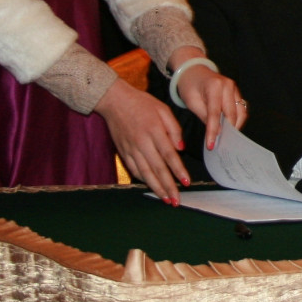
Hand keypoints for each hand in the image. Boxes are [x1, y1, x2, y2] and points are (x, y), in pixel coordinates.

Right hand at [95, 78, 189, 202]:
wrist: (115, 101)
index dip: (178, 170)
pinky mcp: (123, 152)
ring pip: (145, 173)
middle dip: (168, 186)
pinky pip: (134, 169)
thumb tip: (181, 149)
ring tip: (165, 199)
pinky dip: (143, 180)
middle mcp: (142, 143)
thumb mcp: (163, 110)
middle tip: (176, 200)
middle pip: (157, 169)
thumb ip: (174, 129)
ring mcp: (131, 149)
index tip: (186, 182)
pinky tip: (151, 186)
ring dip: (156, 188)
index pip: (169, 155)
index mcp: (154, 131)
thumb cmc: (142, 103)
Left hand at [170, 46, 246, 150]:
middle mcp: (228, 86)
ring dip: (234, 126)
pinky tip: (229, 128)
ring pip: (241, 112)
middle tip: (219, 144)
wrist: (193, 70)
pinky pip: (241, 108)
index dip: (214, 131)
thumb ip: (204, 116)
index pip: (215, 113)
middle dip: (226, 131)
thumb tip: (216, 132)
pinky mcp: (236, 92)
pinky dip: (237, 120)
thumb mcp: (192, 101)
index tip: (211, 145)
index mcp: (214, 86)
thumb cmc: (189, 85)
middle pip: (232, 114)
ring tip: (225, 138)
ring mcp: (234, 88)